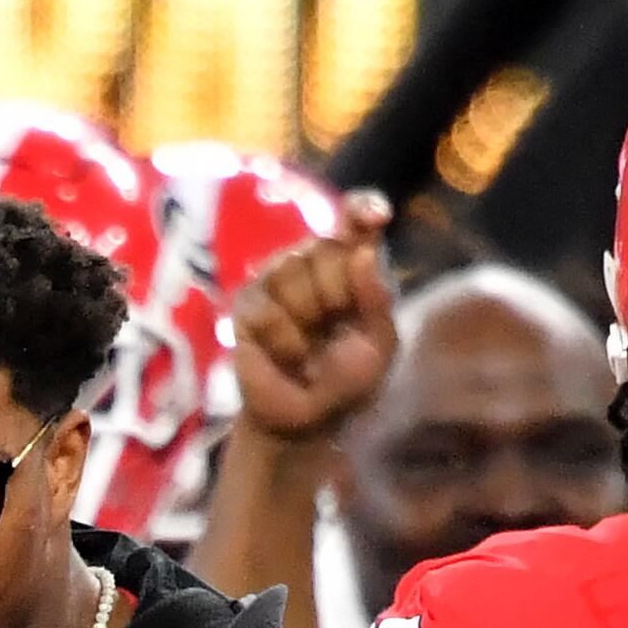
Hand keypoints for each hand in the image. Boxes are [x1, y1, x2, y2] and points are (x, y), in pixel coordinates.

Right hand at [228, 192, 398, 445]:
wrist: (309, 418)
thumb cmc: (350, 379)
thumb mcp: (381, 343)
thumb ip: (377, 299)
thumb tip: (364, 252)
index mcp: (353, 263)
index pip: (355, 217)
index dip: (361, 208)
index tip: (375, 219)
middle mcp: (312, 263)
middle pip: (324, 245)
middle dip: (337, 291)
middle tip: (336, 327)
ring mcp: (275, 281)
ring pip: (289, 269)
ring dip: (308, 318)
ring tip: (310, 346)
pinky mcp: (245, 307)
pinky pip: (266, 309)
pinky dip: (284, 341)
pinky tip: (290, 358)